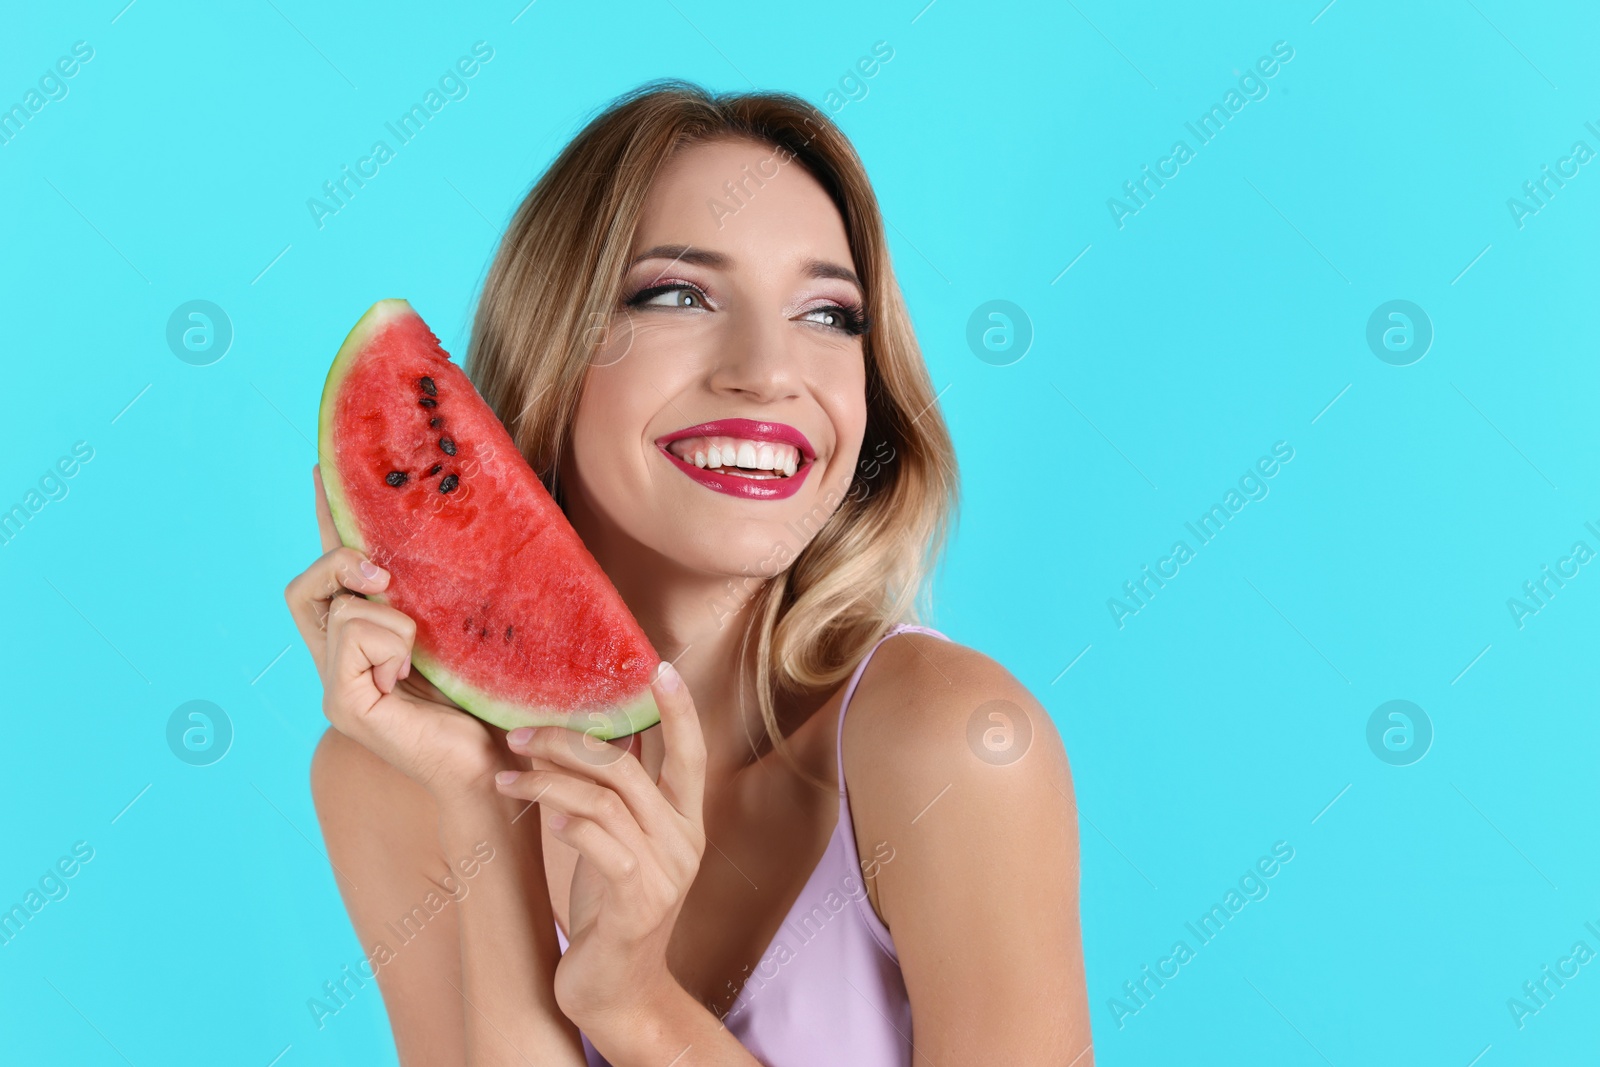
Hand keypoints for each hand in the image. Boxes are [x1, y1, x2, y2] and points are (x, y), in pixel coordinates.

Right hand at [284, 465, 509, 799]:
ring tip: (422, 656)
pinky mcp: (342, 703)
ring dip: (395, 620)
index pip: (329, 573)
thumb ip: (438, 589)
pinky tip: (410, 674)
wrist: (498, 760)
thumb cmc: (489, 698)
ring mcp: (335, 685)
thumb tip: (453, 520)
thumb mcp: (461, 627)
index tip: (324, 471)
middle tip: (387, 577)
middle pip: (305, 586)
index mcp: (363, 640)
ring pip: (343, 608)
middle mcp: (338, 660)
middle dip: (341, 562)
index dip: (325, 522)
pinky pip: (353, 635)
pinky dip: (391, 642)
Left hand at [494, 662, 707, 1027]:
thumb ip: (626, 793)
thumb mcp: (623, 843)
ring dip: (548, 780)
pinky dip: (570, 824)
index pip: (690, 752)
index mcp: (684, 820)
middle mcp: (684, 840)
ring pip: (606, 800)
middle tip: (519, 732)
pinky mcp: (638, 902)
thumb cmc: (612, 909)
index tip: (659, 665)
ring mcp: (666, 872)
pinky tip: (546, 820)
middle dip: (568, 741)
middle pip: (628, 768)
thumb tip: (616, 731)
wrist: (617, 990)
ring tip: (507, 776)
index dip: (679, 708)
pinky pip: (602, 845)